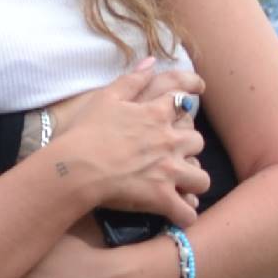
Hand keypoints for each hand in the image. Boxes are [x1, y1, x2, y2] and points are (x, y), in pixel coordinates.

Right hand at [46, 56, 204, 220]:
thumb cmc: (86, 132)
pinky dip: (185, 216)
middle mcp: (169, 141)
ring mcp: (169, 170)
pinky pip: (186, 212)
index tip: (198, 91)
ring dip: (194, 183)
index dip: (191, 94)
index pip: (182, 100)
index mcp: (155, 114)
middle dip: (190, 148)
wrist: (77, 167)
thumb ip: (132, 79)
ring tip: (185, 188)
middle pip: (197, 141)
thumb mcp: (106, 97)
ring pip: (201, 178)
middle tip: (179, 154)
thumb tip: (152, 61)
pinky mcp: (162, 197)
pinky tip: (179, 216)